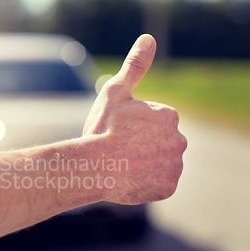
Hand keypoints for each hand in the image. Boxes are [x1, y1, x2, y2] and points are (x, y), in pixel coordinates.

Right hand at [83, 34, 186, 204]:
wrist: (93, 168)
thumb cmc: (102, 129)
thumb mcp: (115, 92)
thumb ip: (135, 66)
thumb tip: (149, 40)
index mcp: (168, 116)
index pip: (152, 121)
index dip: (131, 126)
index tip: (117, 131)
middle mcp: (179, 140)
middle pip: (157, 142)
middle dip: (141, 144)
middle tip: (117, 148)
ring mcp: (174, 166)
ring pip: (158, 162)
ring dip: (144, 163)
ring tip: (121, 164)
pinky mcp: (167, 189)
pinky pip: (157, 183)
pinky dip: (145, 182)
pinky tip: (127, 178)